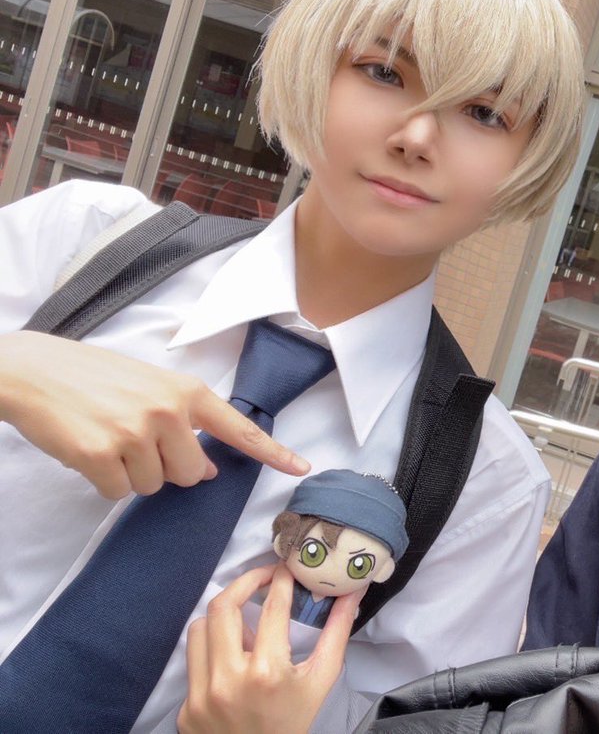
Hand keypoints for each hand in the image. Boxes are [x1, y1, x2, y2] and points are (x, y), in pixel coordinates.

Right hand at [0, 331, 308, 498]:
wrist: (33, 370)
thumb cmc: (93, 377)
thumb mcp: (150, 387)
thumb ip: (185, 422)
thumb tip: (207, 469)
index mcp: (186, 391)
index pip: (238, 428)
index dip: (272, 452)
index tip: (300, 468)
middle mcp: (167, 411)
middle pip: (191, 475)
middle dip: (168, 469)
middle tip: (136, 441)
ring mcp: (135, 433)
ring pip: (153, 487)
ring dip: (131, 474)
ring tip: (108, 438)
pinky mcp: (101, 454)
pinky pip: (118, 493)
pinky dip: (103, 481)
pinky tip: (89, 450)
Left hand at [178, 564, 361, 733]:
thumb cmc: (295, 723)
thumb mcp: (321, 680)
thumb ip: (337, 631)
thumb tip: (353, 590)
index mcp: (268, 672)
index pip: (272, 607)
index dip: (281, 579)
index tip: (286, 568)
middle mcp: (228, 681)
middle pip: (222, 606)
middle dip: (245, 581)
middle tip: (263, 577)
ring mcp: (201, 695)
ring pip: (199, 628)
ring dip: (223, 616)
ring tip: (245, 620)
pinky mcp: (185, 708)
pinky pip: (193, 660)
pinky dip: (213, 650)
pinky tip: (232, 658)